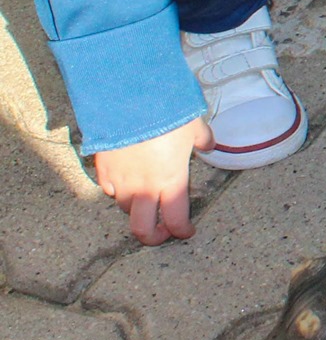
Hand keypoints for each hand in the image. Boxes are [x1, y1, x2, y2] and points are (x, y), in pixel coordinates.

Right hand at [94, 117, 214, 245]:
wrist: (129, 102)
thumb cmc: (167, 114)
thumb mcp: (193, 126)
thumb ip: (202, 139)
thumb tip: (208, 144)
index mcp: (171, 181)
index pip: (176, 219)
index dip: (182, 230)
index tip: (186, 231)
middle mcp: (144, 188)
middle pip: (142, 229)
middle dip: (152, 237)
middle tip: (161, 232)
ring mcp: (120, 181)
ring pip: (125, 208)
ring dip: (136, 208)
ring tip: (146, 199)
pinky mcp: (103, 171)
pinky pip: (109, 189)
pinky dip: (117, 191)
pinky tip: (126, 181)